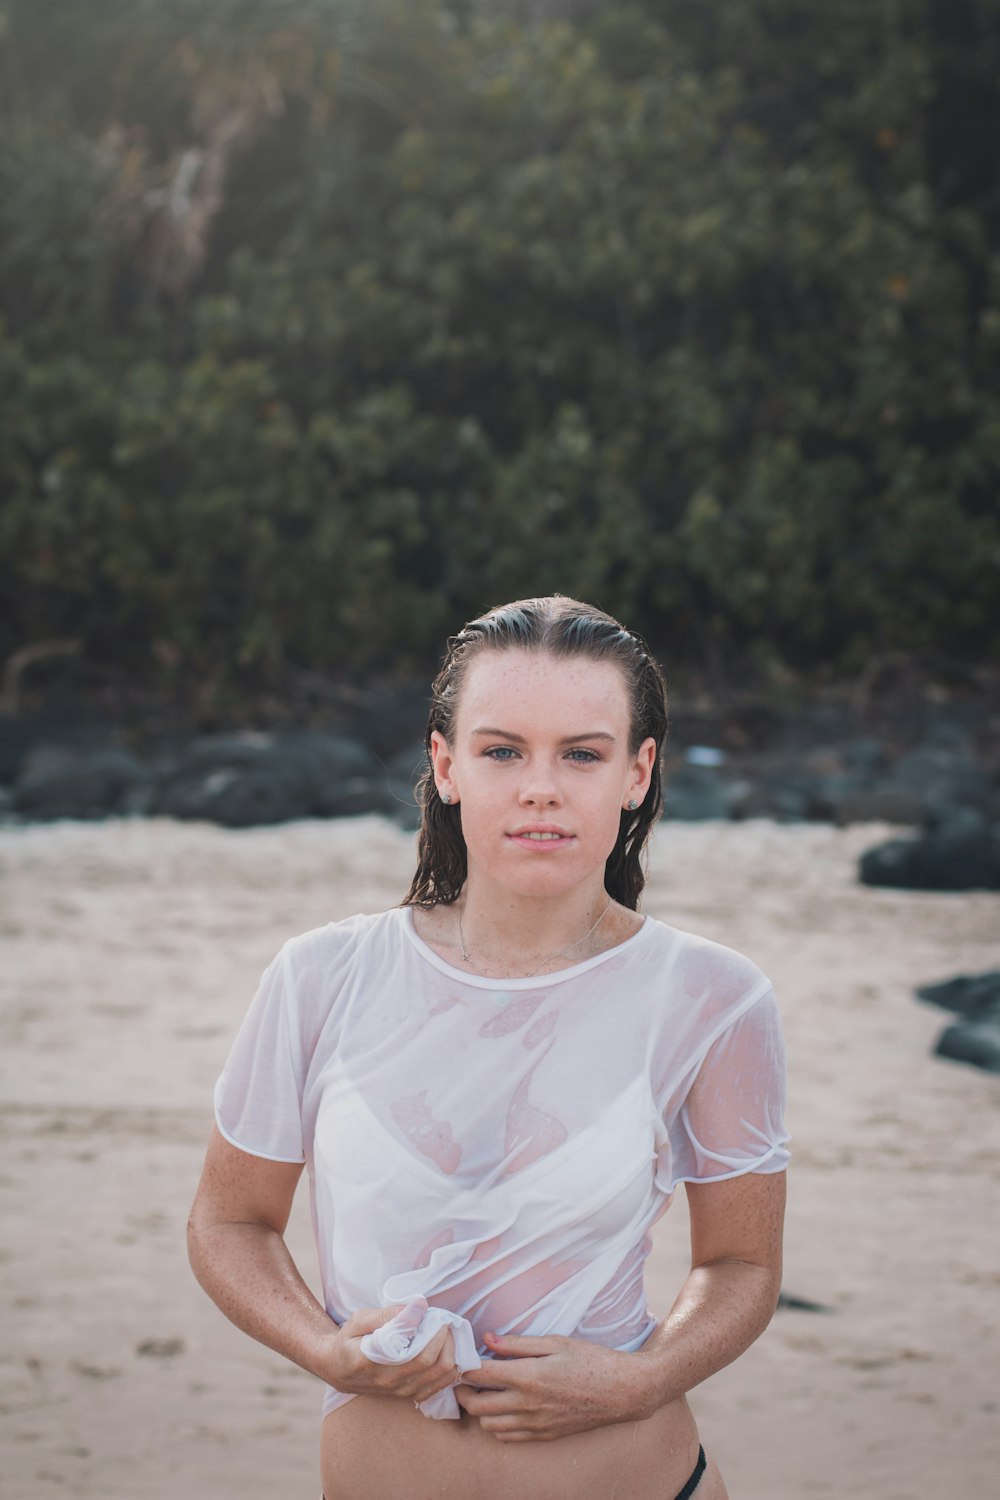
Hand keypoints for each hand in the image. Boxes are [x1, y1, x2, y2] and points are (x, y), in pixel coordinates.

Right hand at [325, 1306, 460, 1402]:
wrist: (338, 1369)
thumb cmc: (349, 1340)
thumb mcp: (359, 1320)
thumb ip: (387, 1314)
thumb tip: (418, 1307)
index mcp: (372, 1363)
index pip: (412, 1353)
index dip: (429, 1332)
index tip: (430, 1312)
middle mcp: (389, 1382)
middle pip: (431, 1364)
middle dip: (444, 1338)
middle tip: (441, 1320)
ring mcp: (400, 1391)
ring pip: (440, 1376)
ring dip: (450, 1351)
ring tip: (443, 1332)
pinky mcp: (409, 1395)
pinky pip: (440, 1385)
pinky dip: (449, 1366)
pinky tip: (444, 1350)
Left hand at [454, 1330, 653, 1441]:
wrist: (621, 1391)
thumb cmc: (591, 1360)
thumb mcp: (555, 1342)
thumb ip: (518, 1343)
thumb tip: (488, 1339)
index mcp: (528, 1376)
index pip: (480, 1374)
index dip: (462, 1366)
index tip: (458, 1358)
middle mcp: (527, 1405)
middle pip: (477, 1405)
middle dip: (463, 1391)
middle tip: (462, 1378)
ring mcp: (535, 1424)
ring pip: (489, 1425)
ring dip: (479, 1410)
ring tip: (481, 1393)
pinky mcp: (544, 1435)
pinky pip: (508, 1437)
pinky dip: (497, 1426)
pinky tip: (501, 1409)